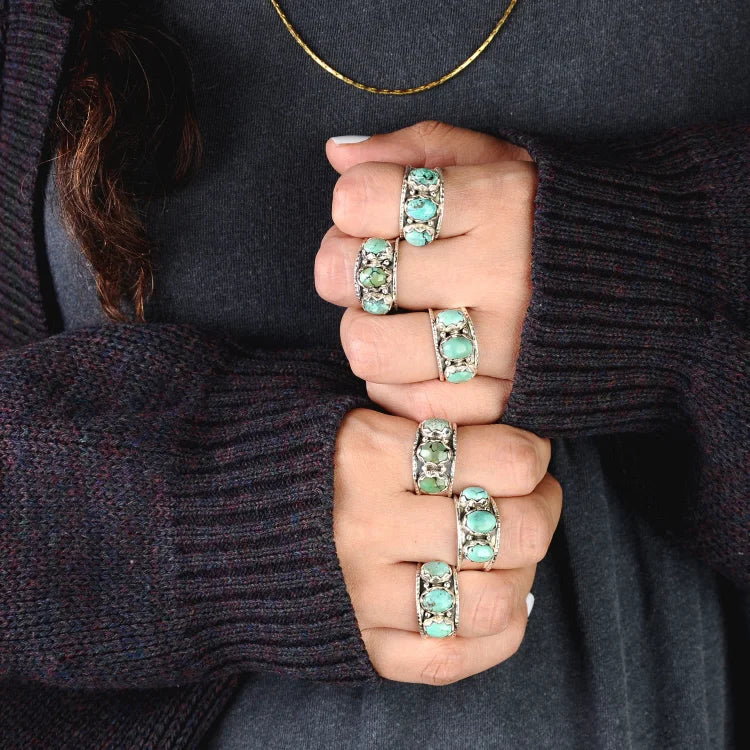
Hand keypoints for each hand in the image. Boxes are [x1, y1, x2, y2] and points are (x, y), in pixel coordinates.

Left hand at [316, 120, 535, 423]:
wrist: (651, 293)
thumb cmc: (556, 220)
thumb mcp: (502, 161)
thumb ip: (420, 149)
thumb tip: (338, 155)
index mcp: (498, 202)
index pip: (361, 198)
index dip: (351, 202)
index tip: (372, 210)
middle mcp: (499, 275)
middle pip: (350, 273)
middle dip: (341, 266)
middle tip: (369, 267)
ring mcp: (502, 346)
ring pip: (368, 346)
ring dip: (365, 330)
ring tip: (392, 318)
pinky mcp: (504, 402)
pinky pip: (406, 401)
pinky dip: (397, 381)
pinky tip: (420, 360)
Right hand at [334, 408, 560, 683]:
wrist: (228, 519)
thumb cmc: (307, 458)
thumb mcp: (357, 411)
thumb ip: (431, 417)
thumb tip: (517, 448)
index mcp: (367, 454)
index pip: (508, 460)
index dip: (534, 455)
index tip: (527, 455)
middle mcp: (367, 526)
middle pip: (512, 532)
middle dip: (543, 512)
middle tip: (532, 500)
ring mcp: (363, 593)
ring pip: (492, 603)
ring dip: (522, 576)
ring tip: (508, 554)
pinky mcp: (362, 645)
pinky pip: (452, 659)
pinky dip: (495, 634)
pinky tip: (492, 601)